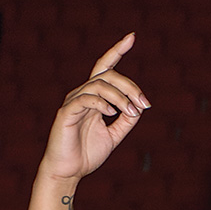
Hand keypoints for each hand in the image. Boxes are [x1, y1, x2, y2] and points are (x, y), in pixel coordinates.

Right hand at [38, 33, 150, 183]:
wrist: (68, 172)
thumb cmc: (87, 154)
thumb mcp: (114, 135)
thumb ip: (127, 121)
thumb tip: (140, 107)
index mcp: (94, 98)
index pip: (105, 68)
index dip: (116, 51)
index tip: (131, 37)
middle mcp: (83, 95)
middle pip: (107, 75)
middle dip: (129, 86)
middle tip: (144, 103)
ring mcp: (73, 102)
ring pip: (98, 86)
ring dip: (120, 97)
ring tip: (132, 112)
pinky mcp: (66, 113)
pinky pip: (85, 100)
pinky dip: (101, 103)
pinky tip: (112, 112)